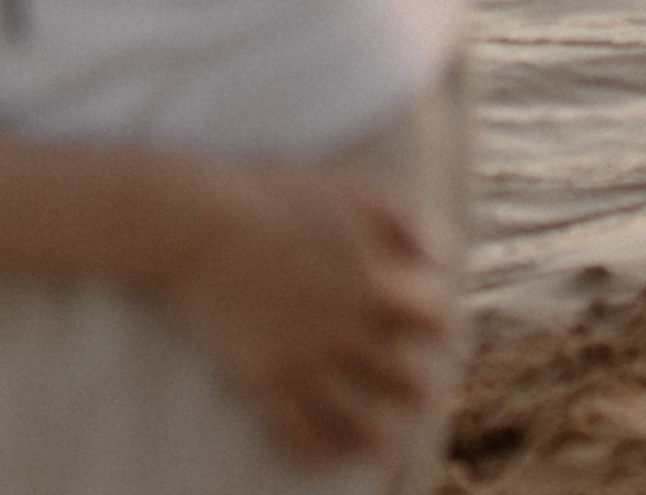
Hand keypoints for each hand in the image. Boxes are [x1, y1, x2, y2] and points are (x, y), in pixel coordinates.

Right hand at [155, 164, 451, 469]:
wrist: (201, 223)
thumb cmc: (276, 196)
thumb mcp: (350, 191)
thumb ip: (404, 222)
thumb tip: (443, 259)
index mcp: (375, 287)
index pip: (435, 323)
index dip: (444, 330)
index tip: (443, 337)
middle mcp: (349, 336)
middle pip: (406, 382)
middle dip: (419, 391)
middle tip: (422, 397)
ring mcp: (307, 366)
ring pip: (361, 423)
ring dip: (380, 438)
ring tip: (387, 446)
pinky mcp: (265, 385)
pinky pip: (302, 438)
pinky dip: (321, 454)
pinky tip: (330, 454)